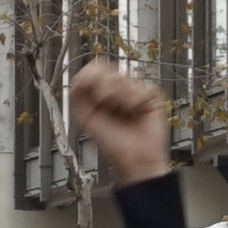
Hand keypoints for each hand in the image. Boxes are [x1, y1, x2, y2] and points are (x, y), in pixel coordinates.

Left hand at [66, 61, 173, 188]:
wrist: (134, 159)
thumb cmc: (112, 145)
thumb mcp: (85, 118)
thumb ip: (77, 95)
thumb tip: (79, 75)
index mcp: (98, 94)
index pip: (93, 69)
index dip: (92, 76)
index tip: (92, 93)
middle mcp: (115, 91)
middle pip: (108, 69)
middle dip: (105, 89)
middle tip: (106, 105)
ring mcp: (133, 92)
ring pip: (124, 77)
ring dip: (121, 97)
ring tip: (124, 114)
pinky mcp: (150, 96)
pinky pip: (141, 86)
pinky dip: (136, 101)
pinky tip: (137, 113)